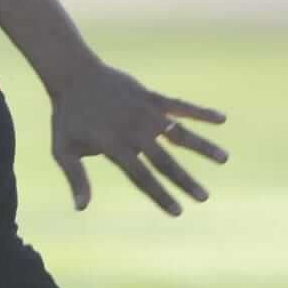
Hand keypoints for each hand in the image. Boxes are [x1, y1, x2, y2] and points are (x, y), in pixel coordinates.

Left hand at [49, 62, 229, 215]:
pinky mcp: (151, 97)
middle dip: (185, 180)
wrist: (73, 75)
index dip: (160, 195)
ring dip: (202, 146)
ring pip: (179, 133)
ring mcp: (145, 112)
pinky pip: (180, 105)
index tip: (178, 212)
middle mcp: (134, 130)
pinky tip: (222, 119)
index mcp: (114, 146)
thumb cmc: (67, 116)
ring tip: (224, 159)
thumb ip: (76, 177)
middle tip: (204, 198)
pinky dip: (200, 113)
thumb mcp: (63, 149)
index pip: (141, 176)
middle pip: (164, 160)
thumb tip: (81, 208)